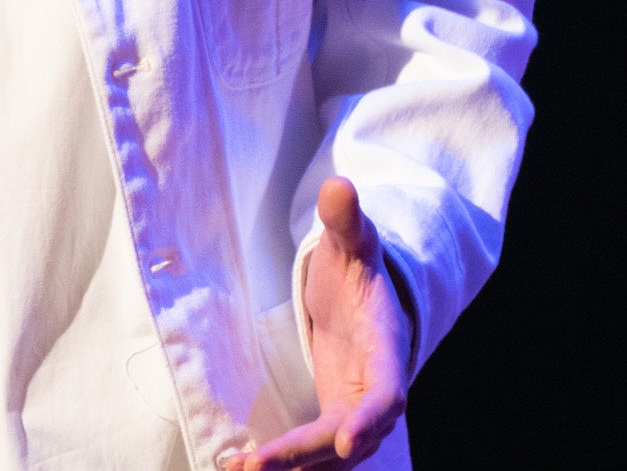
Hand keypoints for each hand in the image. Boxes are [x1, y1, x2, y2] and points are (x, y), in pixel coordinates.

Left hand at [228, 178, 408, 470]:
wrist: (365, 301)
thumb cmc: (358, 272)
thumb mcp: (352, 244)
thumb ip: (345, 221)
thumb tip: (340, 184)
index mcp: (385, 352)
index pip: (386, 394)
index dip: (370, 418)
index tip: (349, 442)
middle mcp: (374, 392)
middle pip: (346, 437)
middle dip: (305, 455)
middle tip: (255, 465)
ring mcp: (353, 411)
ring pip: (328, 456)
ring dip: (291, 468)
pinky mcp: (332, 422)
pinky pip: (312, 455)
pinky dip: (285, 466)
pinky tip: (240, 468)